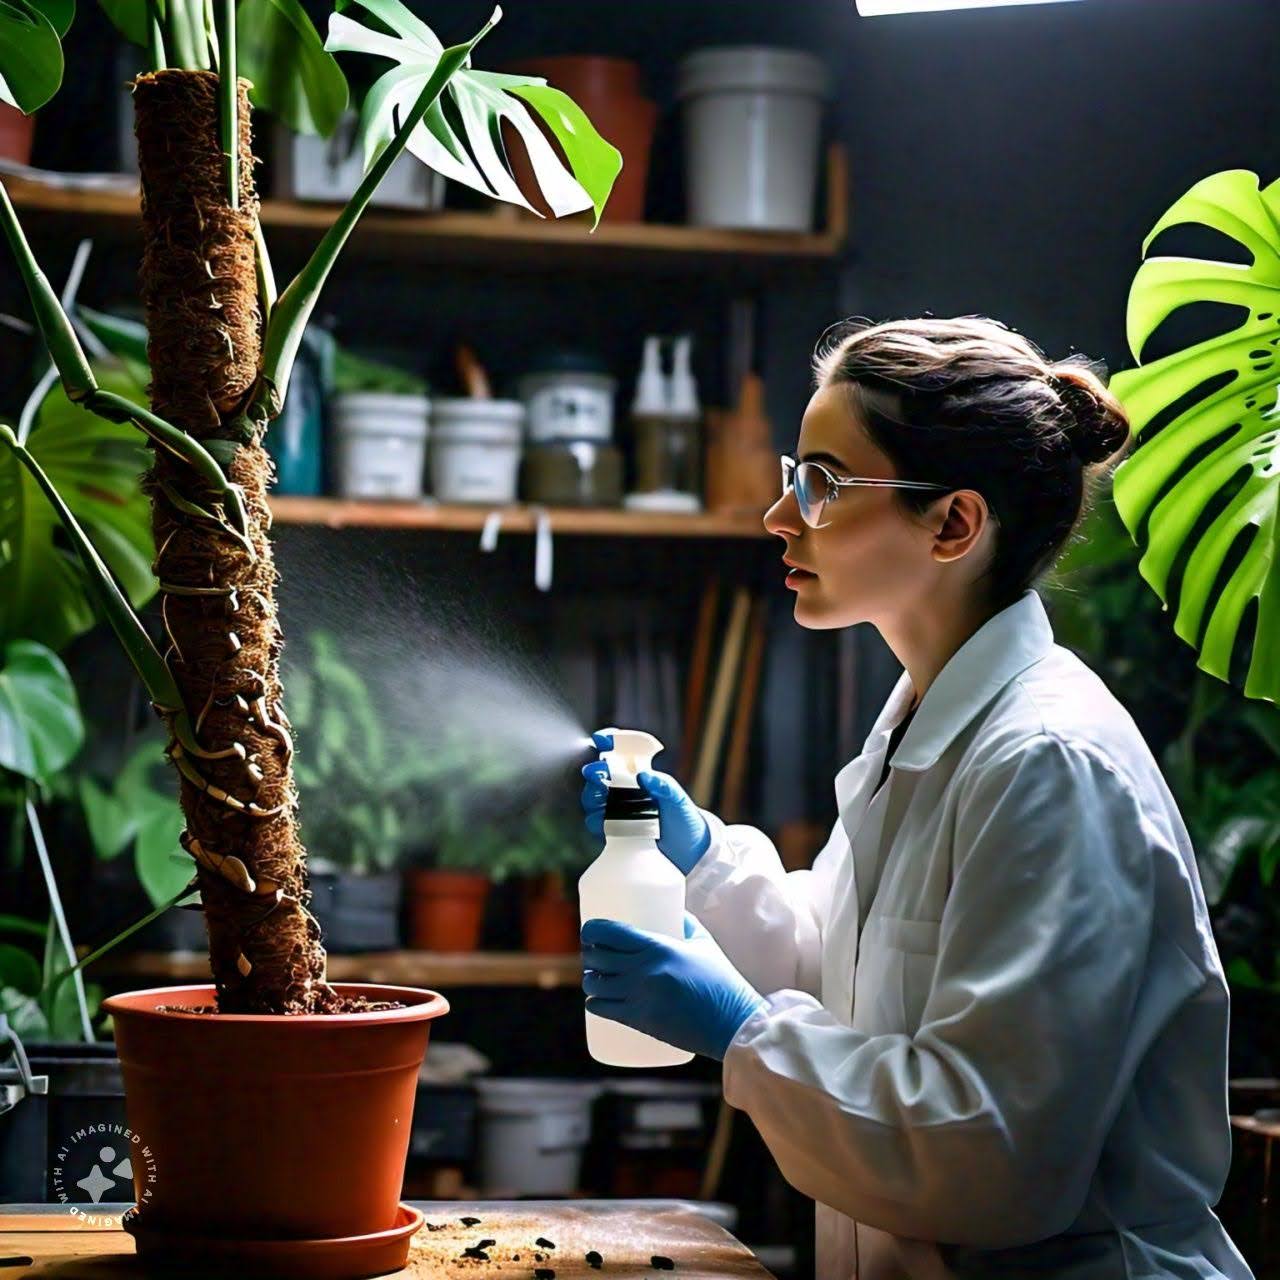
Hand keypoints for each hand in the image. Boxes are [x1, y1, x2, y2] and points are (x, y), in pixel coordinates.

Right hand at [580, 731, 710, 874]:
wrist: (689, 851)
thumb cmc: (685, 817)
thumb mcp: (678, 798)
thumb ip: (663, 785)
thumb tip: (643, 775)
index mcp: (641, 774)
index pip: (620, 751)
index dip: (608, 741)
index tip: (601, 739)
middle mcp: (626, 789)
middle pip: (599, 775)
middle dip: (594, 771)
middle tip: (597, 773)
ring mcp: (618, 809)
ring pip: (593, 797)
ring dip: (592, 795)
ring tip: (600, 797)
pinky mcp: (615, 830)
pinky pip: (596, 822)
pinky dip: (596, 820)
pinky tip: (604, 820)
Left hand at [581, 912, 764, 1060]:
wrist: (731, 1023)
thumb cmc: (722, 981)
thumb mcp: (705, 944)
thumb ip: (687, 925)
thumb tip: (676, 911)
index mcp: (659, 947)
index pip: (611, 933)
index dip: (592, 930)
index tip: (589, 930)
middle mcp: (644, 970)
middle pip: (598, 957)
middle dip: (590, 953)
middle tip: (594, 953)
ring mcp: (639, 997)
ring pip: (595, 985)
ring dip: (591, 979)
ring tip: (597, 976)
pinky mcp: (639, 1020)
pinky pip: (602, 1009)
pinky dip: (594, 1003)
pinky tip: (597, 999)